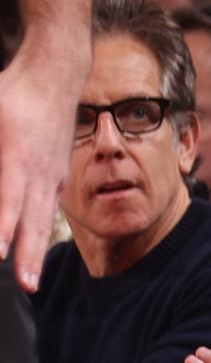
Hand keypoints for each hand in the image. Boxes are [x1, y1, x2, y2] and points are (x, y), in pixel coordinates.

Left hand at [0, 41, 84, 292]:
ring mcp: (51, 176)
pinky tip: (31, 255)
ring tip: (29, 283)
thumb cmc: (11, 92)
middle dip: (27, 255)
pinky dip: (38, 236)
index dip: (3, 227)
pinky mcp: (54, 177)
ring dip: (34, 254)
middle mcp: (39, 171)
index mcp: (19, 155)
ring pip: (42, 221)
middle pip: (33, 220)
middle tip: (24, 286)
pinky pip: (45, 212)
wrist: (53, 76)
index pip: (9, 198)